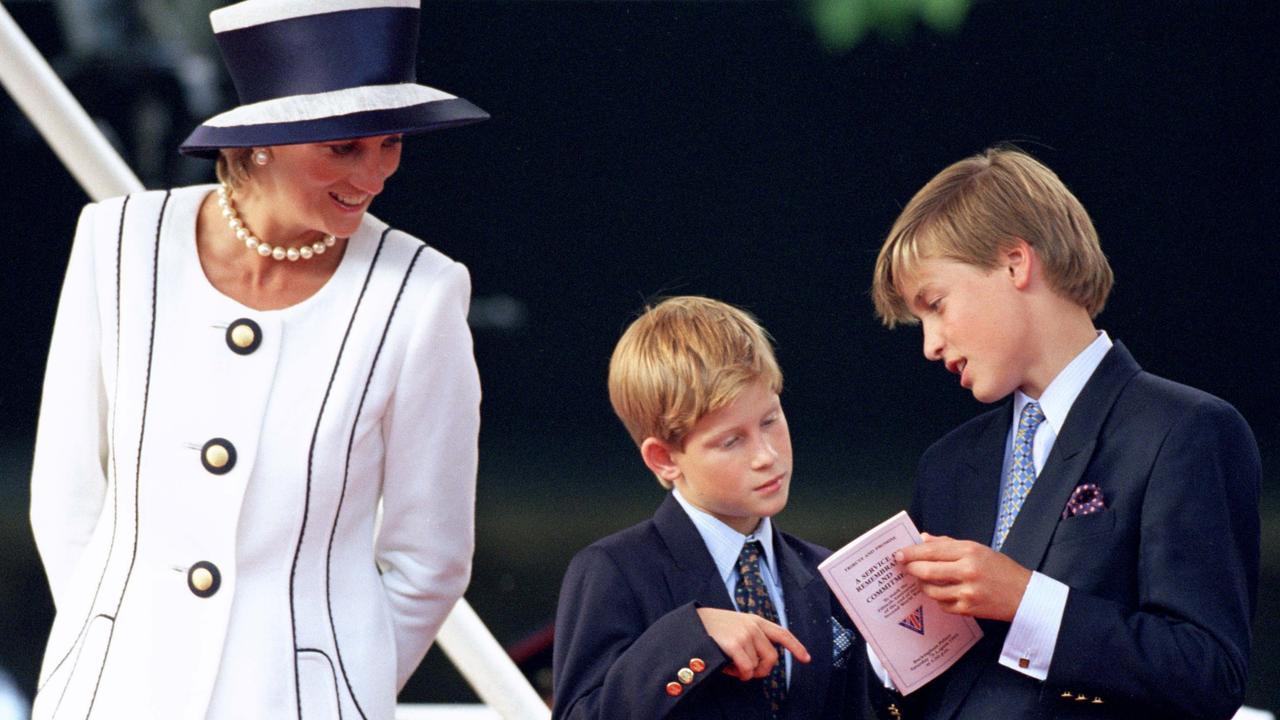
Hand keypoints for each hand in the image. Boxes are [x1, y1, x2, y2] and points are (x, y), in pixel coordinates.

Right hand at [696, 607, 809, 680]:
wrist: (692, 623)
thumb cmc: (713, 629)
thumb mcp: (736, 625)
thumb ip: (753, 637)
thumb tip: (763, 661)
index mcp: (756, 621)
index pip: (782, 633)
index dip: (796, 647)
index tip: (806, 659)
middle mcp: (753, 626)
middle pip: (772, 658)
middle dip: (762, 670)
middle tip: (748, 672)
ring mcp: (745, 635)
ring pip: (757, 666)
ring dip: (745, 671)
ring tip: (731, 665)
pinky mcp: (735, 644)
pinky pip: (746, 669)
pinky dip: (739, 674)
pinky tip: (729, 669)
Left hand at [893, 534, 1031, 621]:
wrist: (1025, 595)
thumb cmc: (1001, 569)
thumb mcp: (978, 549)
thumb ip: (948, 544)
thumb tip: (923, 539)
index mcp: (969, 551)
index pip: (931, 550)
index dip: (911, 552)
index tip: (898, 554)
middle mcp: (968, 571)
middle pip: (926, 570)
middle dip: (911, 569)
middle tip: (904, 567)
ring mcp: (967, 592)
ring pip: (931, 590)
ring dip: (923, 585)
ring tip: (923, 580)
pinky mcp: (969, 609)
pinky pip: (942, 604)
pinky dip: (938, 598)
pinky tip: (941, 592)